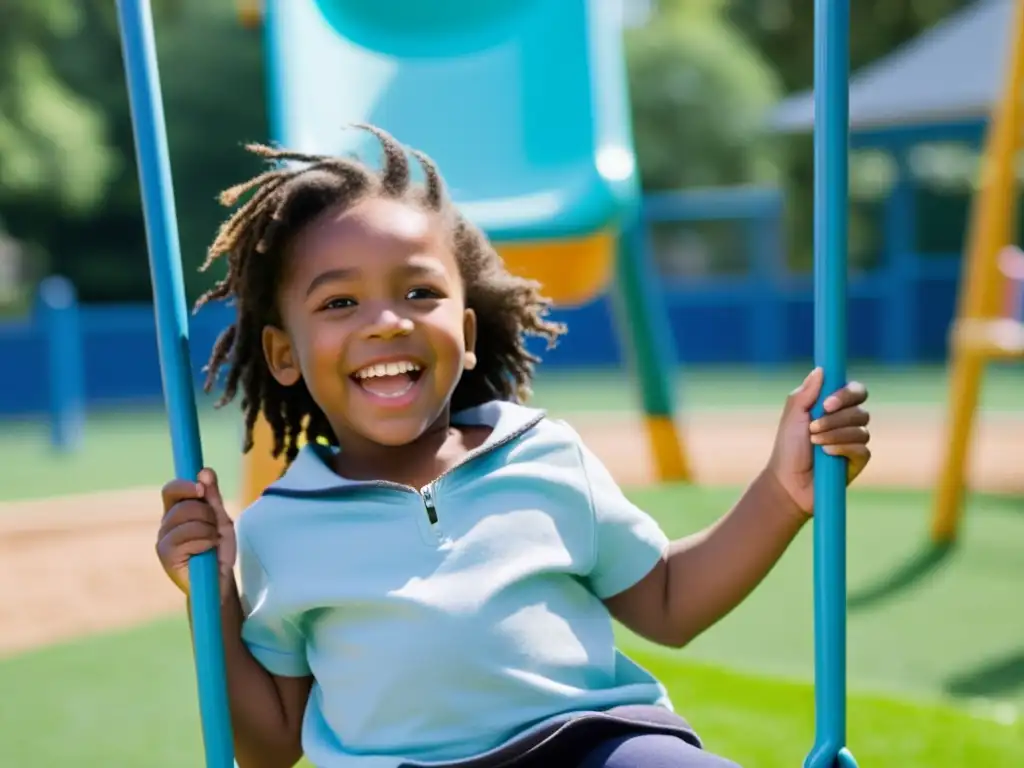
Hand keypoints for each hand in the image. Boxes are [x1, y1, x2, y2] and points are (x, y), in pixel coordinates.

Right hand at [157, 468, 235, 599]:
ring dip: (209, 530)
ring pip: (188, 520)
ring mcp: (163, 540)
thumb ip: (212, 496)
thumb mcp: (220, 519)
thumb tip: (204, 470)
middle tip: (215, 529)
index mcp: (177, 512)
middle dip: (208, 514)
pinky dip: (205, 541)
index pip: (171, 490)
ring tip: (212, 541)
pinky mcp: (166, 555)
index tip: (201, 489)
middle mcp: (166, 524)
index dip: (185, 485)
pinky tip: (207, 551)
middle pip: (185, 505)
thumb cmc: (218, 550)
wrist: (218, 581)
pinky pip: (189, 537)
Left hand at [767, 367, 870, 514]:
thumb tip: (821, 369)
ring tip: (814, 442)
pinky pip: (862, 448)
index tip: (826, 403)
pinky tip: (826, 454)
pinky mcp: (859, 460)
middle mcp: (848, 421)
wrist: (788, 481)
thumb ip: (806, 393)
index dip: (846, 393)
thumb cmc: (788, 447)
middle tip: (813, 427)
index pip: (855, 391)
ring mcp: (855, 440)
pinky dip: (842, 448)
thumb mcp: (792, 417)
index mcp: (834, 407)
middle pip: (860, 408)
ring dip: (834, 434)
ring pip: (861, 428)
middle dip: (836, 417)